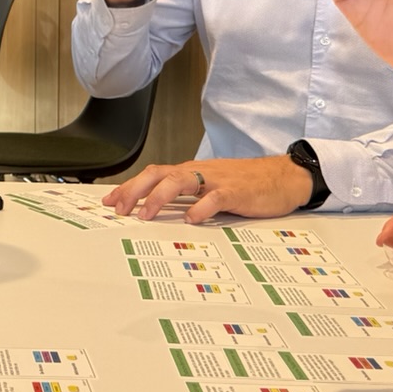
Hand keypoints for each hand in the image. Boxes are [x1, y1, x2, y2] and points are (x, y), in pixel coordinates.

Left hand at [103, 156, 312, 222]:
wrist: (282, 177)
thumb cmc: (245, 183)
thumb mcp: (210, 187)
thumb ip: (186, 195)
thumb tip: (156, 209)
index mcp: (191, 172)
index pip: (153, 174)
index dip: (129, 187)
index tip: (110, 201)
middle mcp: (199, 173)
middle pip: (160, 174)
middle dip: (135, 190)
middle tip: (119, 209)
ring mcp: (217, 181)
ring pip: (181, 181)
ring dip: (159, 197)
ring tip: (146, 215)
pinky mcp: (236, 192)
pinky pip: (215, 198)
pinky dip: (201, 208)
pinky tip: (191, 219)